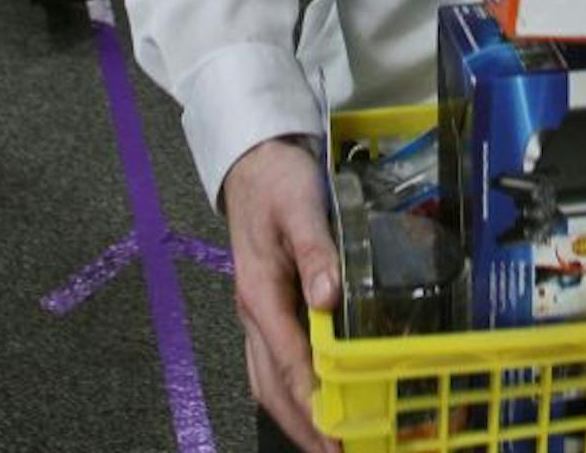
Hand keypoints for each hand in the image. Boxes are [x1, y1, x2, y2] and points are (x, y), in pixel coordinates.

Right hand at [222, 139, 340, 452]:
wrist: (253, 160)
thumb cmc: (278, 181)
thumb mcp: (301, 206)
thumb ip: (316, 252)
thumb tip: (328, 299)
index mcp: (259, 293)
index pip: (287, 360)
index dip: (311, 402)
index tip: (333, 435)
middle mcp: (252, 312)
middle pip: (270, 384)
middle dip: (301, 425)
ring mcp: (255, 313)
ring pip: (265, 379)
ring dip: (293, 415)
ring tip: (325, 443)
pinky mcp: (264, 307)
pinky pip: (271, 362)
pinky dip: (288, 391)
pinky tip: (310, 403)